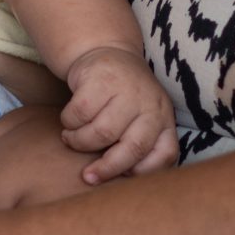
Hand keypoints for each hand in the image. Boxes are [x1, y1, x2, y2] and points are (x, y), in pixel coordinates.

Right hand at [60, 46, 180, 182]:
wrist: (107, 52)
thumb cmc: (122, 97)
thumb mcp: (141, 117)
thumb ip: (140, 143)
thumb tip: (123, 182)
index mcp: (164, 118)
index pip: (165, 153)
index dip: (145, 171)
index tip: (125, 176)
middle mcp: (150, 104)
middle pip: (132, 148)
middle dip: (107, 167)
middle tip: (88, 176)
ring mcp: (126, 90)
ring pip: (101, 132)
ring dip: (80, 142)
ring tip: (72, 139)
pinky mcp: (100, 79)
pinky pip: (80, 114)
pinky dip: (69, 122)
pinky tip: (69, 120)